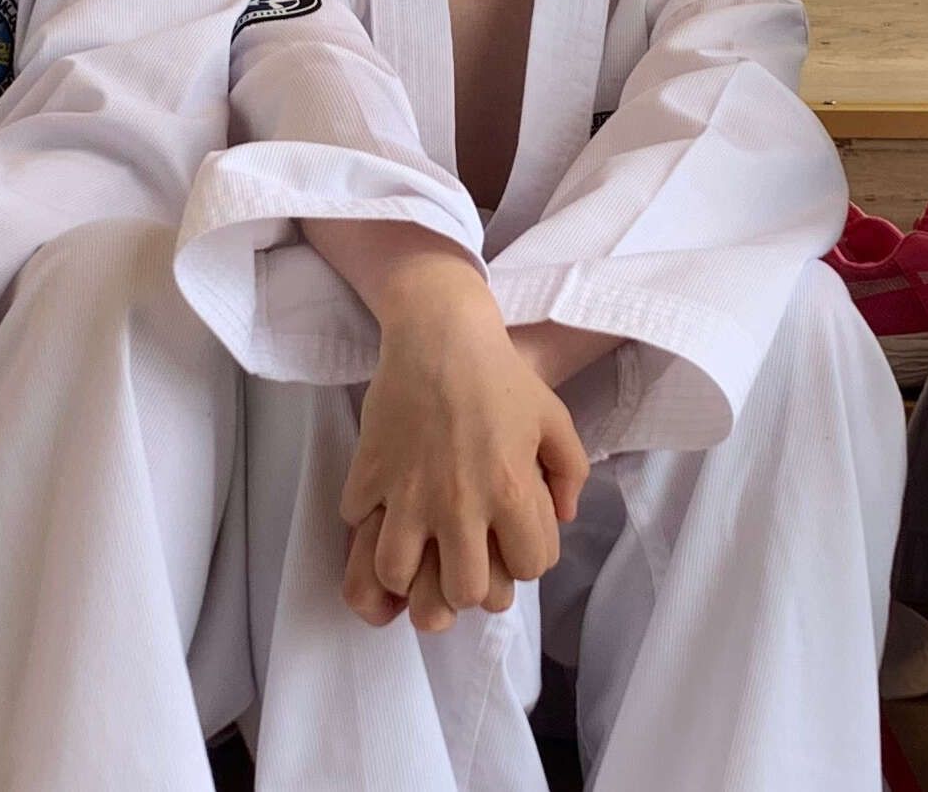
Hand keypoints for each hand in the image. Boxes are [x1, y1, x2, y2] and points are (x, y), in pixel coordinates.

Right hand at [336, 259, 589, 630]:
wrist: (439, 334)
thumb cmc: (502, 376)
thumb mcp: (555, 419)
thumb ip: (570, 474)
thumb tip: (563, 517)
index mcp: (510, 491)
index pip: (528, 570)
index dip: (526, 560)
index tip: (514, 541)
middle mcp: (458, 504)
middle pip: (463, 593)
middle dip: (468, 585)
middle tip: (464, 559)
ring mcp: (407, 494)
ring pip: (397, 576)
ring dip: (410, 572)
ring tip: (418, 552)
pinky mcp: (367, 476)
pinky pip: (357, 528)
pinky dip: (368, 527)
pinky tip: (385, 511)